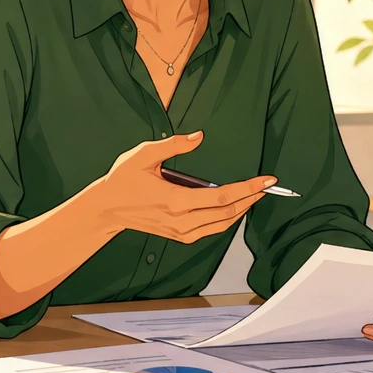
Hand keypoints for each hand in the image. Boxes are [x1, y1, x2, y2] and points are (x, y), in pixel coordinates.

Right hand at [80, 131, 271, 243]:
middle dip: (251, 198)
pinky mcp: (179, 236)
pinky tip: (235, 208)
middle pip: (228, 213)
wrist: (106, 209)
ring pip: (221, 225)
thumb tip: (199, 136)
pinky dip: (227, 220)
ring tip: (255, 195)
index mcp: (175, 200)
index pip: (222, 197)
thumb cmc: (122, 181)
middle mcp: (181, 220)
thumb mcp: (143, 155)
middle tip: (267, 186)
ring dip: (242, 210)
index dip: (248, 188)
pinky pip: (211, 230)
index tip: (266, 181)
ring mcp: (180, 231)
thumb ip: (174, 145)